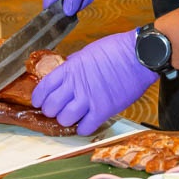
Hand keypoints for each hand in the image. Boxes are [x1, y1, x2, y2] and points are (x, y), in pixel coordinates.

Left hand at [31, 30, 156, 134]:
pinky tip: (87, 122)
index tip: (40, 102)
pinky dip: (83, 128)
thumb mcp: (88, 52)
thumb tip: (68, 73)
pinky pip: (85, 128)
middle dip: (52, 110)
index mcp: (70, 69)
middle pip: (51, 107)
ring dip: (66, 120)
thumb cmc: (117, 50)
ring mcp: (89, 99)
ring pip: (64, 119)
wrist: (138, 56)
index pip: (44, 88)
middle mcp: (76, 85)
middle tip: (58, 110)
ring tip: (72, 117)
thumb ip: (75, 65)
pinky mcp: (103, 110)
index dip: (39, 98)